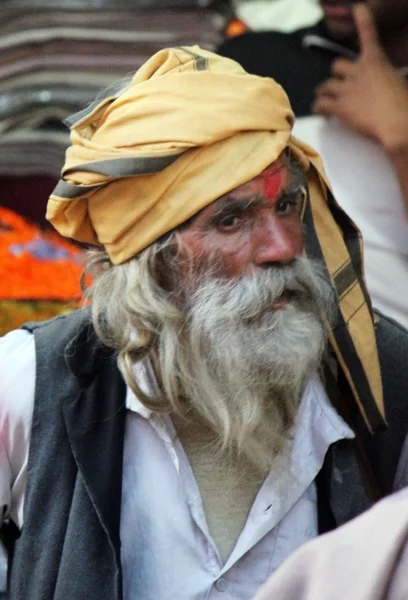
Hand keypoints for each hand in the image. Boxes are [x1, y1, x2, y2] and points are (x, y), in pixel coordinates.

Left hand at [312, 4, 407, 153]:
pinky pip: (321, 103)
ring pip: (326, 86)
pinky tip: (320, 112)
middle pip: (337, 66)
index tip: (358, 8)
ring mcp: (347, 88)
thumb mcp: (397, 82)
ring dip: (324, 91)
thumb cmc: (403, 104)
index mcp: (376, 61)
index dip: (363, 19)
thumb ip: (383, 79)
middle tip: (337, 84)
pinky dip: (318, 107)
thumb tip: (379, 88)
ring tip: (323, 97)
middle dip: (336, 74)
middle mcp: (358, 70)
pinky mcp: (340, 106)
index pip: (368, 34)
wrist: (397, 122)